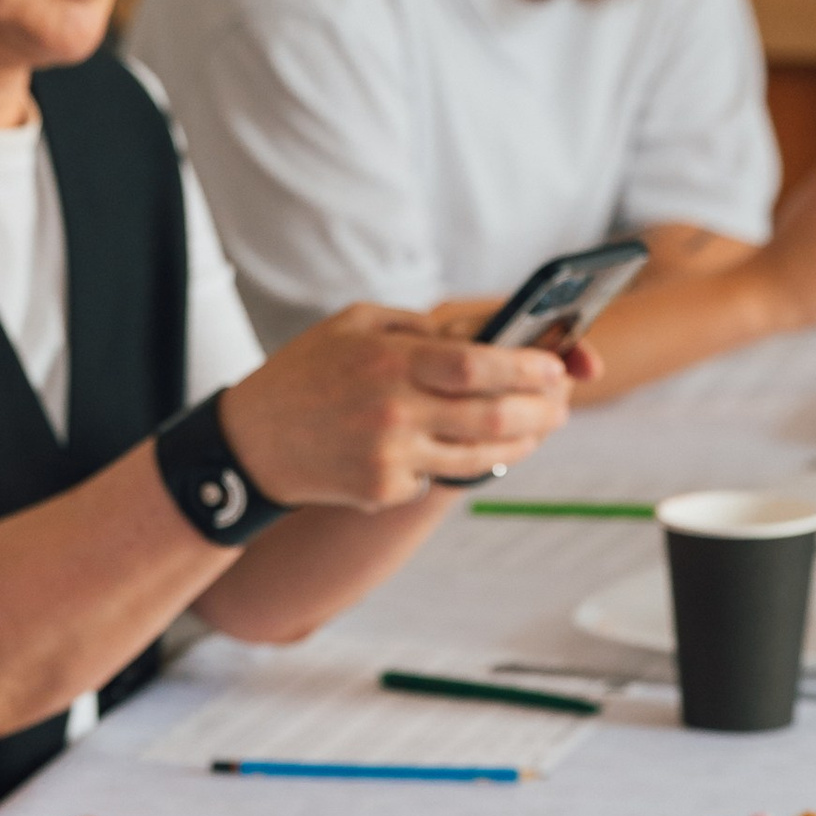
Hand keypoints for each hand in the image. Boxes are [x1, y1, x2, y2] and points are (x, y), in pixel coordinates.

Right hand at [220, 306, 577, 509]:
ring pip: (476, 455)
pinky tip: (464, 447)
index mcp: (389, 361)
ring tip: (537, 429)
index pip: (475, 364)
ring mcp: (389, 456)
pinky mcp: (382, 490)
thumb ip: (416, 326)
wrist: (253, 442)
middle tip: (562, 405)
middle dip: (539, 411)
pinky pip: (437, 474)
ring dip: (518, 444)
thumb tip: (479, 333)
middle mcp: (392, 412)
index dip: (524, 368)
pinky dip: (456, 461)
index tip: (556, 368)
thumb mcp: (354, 324)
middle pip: (489, 416)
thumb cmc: (306, 373)